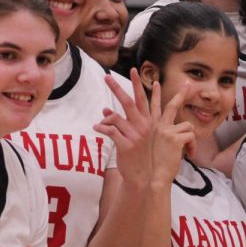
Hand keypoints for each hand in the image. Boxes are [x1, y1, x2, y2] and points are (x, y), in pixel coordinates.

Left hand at [94, 69, 156, 187]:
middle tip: (107, 77)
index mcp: (149, 121)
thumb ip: (124, 121)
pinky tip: (96, 128)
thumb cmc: (140, 154)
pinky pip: (110, 131)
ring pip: (115, 117)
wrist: (143, 176)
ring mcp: (136, 135)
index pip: (143, 98)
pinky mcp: (126, 144)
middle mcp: (144, 125)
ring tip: (101, 119)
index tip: (134, 70)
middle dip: (117, 88)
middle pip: (128, 102)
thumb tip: (105, 110)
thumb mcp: (138, 136)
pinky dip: (101, 127)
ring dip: (106, 117)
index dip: (138, 84)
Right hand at [151, 80, 196, 184]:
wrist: (151, 178)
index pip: (151, 106)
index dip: (154, 94)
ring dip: (190, 138)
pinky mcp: (175, 139)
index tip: (157, 83)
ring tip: (187, 150)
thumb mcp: (147, 148)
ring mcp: (165, 131)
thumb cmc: (149, 166)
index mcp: (150, 127)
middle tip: (188, 84)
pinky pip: (192, 137)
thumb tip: (160, 138)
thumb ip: (153, 138)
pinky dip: (192, 147)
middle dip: (181, 94)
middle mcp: (157, 126)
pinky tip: (188, 156)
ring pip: (188, 125)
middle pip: (172, 106)